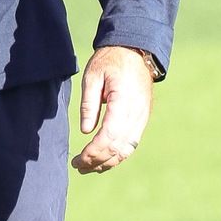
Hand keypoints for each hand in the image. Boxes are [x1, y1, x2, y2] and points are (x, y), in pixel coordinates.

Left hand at [72, 46, 154, 175]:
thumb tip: (85, 131)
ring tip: (88, 168)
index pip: (109, 135)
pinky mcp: (142, 119)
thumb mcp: (92, 76)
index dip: (94, 151)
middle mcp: (136, 113)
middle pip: (118, 147)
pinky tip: (104, 160)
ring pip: (127, 149)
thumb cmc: (110, 61)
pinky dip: (118, 156)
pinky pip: (132, 143)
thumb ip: (88, 104)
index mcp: (123, 101)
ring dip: (108, 163)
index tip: (79, 159)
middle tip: (77, 166)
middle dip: (97, 161)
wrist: (135, 52)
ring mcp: (142, 117)